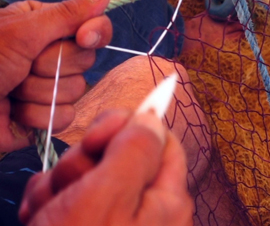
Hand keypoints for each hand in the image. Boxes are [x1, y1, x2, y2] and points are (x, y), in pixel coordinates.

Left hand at [0, 0, 112, 152]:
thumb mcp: (20, 32)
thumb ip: (66, 14)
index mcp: (42, 26)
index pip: (92, 27)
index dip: (94, 33)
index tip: (83, 37)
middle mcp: (47, 54)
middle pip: (86, 60)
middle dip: (52, 66)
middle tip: (21, 66)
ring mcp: (47, 87)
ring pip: (75, 91)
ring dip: (38, 93)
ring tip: (9, 91)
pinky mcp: (43, 116)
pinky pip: (64, 116)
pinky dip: (36, 116)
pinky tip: (12, 112)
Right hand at [18, 109, 192, 225]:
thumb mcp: (109, 197)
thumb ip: (134, 151)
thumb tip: (153, 117)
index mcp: (166, 199)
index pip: (162, 140)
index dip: (130, 127)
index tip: (100, 136)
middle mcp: (143, 211)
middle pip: (117, 155)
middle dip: (84, 163)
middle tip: (71, 187)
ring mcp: (111, 222)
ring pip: (83, 177)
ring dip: (58, 189)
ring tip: (49, 218)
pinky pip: (64, 201)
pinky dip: (47, 208)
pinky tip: (39, 223)